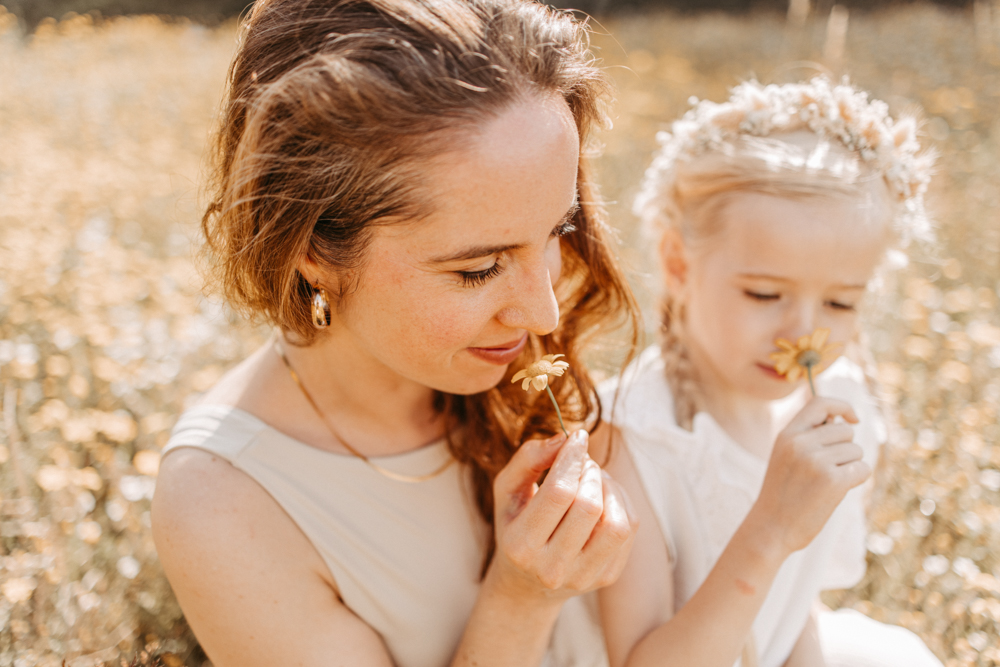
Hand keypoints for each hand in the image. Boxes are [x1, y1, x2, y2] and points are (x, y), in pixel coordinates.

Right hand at [487, 430, 636, 603]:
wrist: (525, 584)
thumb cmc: (516, 525)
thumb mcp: (507, 491)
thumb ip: (528, 459)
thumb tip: (564, 438)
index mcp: (521, 545)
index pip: (558, 493)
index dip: (572, 458)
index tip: (577, 437)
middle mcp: (551, 568)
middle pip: (589, 506)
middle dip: (590, 472)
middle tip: (582, 462)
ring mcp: (582, 576)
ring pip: (616, 523)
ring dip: (610, 488)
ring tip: (594, 479)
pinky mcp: (606, 577)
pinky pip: (628, 531)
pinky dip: (621, 503)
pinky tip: (604, 498)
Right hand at [751, 397, 870, 555]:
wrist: (771, 527)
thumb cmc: (782, 493)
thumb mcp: (785, 456)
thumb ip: (808, 436)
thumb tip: (844, 421)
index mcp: (787, 434)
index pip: (820, 403)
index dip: (842, 407)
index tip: (853, 419)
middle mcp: (800, 443)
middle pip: (845, 431)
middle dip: (846, 448)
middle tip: (828, 469)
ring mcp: (816, 461)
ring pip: (856, 451)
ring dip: (850, 466)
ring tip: (826, 483)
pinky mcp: (833, 480)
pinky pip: (862, 469)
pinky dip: (856, 479)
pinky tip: (837, 492)